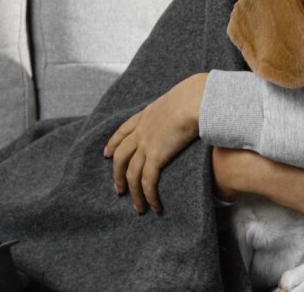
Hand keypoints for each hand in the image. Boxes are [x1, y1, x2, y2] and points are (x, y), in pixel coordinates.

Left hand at [104, 72, 207, 213]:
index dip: (113, 143)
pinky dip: (148, 196)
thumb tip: (190, 110)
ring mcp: (146, 144)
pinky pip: (147, 181)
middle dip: (117, 174)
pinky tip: (154, 206)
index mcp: (147, 115)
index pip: (123, 131)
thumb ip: (178, 107)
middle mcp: (142, 130)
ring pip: (132, 173)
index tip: (107, 154)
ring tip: (137, 207)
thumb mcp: (179, 98)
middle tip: (118, 189)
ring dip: (133, 192)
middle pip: (121, 156)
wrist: (195, 99)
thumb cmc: (196, 96)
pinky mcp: (156, 156)